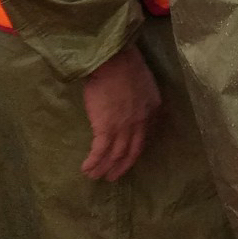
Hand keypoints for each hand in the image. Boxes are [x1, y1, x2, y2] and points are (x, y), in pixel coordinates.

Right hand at [80, 44, 161, 181]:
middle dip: (121, 166)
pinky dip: (93, 162)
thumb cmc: (126, 65)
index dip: (134, 150)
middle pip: (132, 151)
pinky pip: (99, 151)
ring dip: (104, 168)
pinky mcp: (106, 128)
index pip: (145, 136)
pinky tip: (85, 168)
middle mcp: (141, 123)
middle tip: (113, 177)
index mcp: (152, 110)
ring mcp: (123, 127)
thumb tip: (131, 106)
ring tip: (95, 176)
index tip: (127, 158)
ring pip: (115, 154)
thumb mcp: (144, 83)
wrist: (114, 61)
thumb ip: (141, 99)